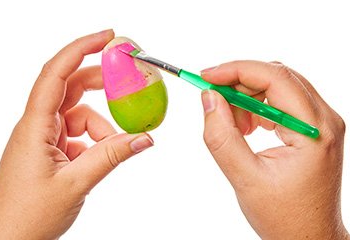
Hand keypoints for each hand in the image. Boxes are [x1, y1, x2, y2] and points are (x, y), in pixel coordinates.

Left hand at [0, 30, 153, 239]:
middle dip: (100, 84)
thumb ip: (112, 157)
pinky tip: (100, 157)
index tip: (106, 38)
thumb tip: (144, 138)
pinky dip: (96, 141)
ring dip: (102, 127)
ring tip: (114, 147)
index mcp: (35, 127)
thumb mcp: (76, 183)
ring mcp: (44, 138)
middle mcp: (37, 126)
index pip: (57, 74)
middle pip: (70, 88)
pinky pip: (79, 133)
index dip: (81, 49)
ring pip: (79, 115)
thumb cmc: (26, 216)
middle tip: (126, 83)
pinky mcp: (52, 150)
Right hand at [200, 61, 347, 238]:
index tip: (206, 77)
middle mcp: (324, 119)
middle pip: (277, 77)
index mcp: (314, 130)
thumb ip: (222, 136)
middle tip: (213, 100)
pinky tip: (248, 129)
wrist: (309, 236)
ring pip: (278, 86)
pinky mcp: (312, 126)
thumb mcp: (245, 178)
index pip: (275, 78)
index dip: (236, 70)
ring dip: (247, 97)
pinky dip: (257, 107)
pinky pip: (281, 100)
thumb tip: (209, 98)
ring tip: (234, 127)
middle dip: (239, 83)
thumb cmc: (283, 216)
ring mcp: (321, 121)